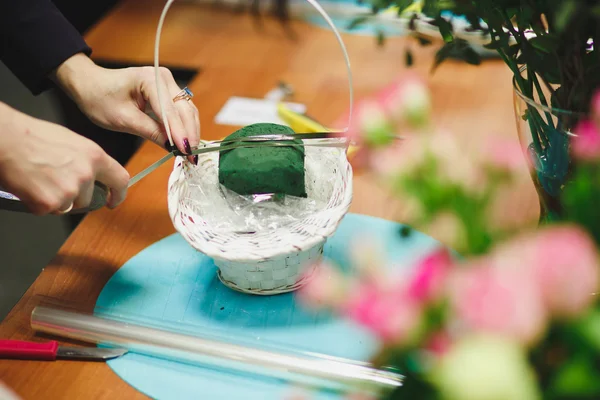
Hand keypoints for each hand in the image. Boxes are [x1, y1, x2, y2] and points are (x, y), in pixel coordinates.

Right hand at [0, 102, 128, 214]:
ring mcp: (69, 191)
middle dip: (74, 196)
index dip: (118, 194)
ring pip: (68, 206)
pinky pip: (48, 210)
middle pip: (88, 198)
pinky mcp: (50, 203)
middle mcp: (86, 174)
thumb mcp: (71, 142)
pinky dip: (38, 203)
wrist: (6, 139)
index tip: (113, 200)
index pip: (120, 180)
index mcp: (94, 156)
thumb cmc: (31, 136)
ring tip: (40, 178)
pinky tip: (30, 185)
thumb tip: (93, 174)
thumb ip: (87, 160)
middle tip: (55, 181)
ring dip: (56, 199)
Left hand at [52, 54, 199, 163]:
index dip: (180, 134)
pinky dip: (185, 126)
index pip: (170, 111)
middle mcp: (163, 78)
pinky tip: (186, 142)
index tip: (187, 153)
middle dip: (190, 134)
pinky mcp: (168, 91)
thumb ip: (151, 131)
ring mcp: (167, 83)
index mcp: (149, 80)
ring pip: (187, 110)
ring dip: (191, 131)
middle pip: (185, 109)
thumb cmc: (99, 99)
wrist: (89, 84)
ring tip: (191, 154)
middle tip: (193, 158)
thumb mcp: (123, 119)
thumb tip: (173, 147)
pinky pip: (181, 110)